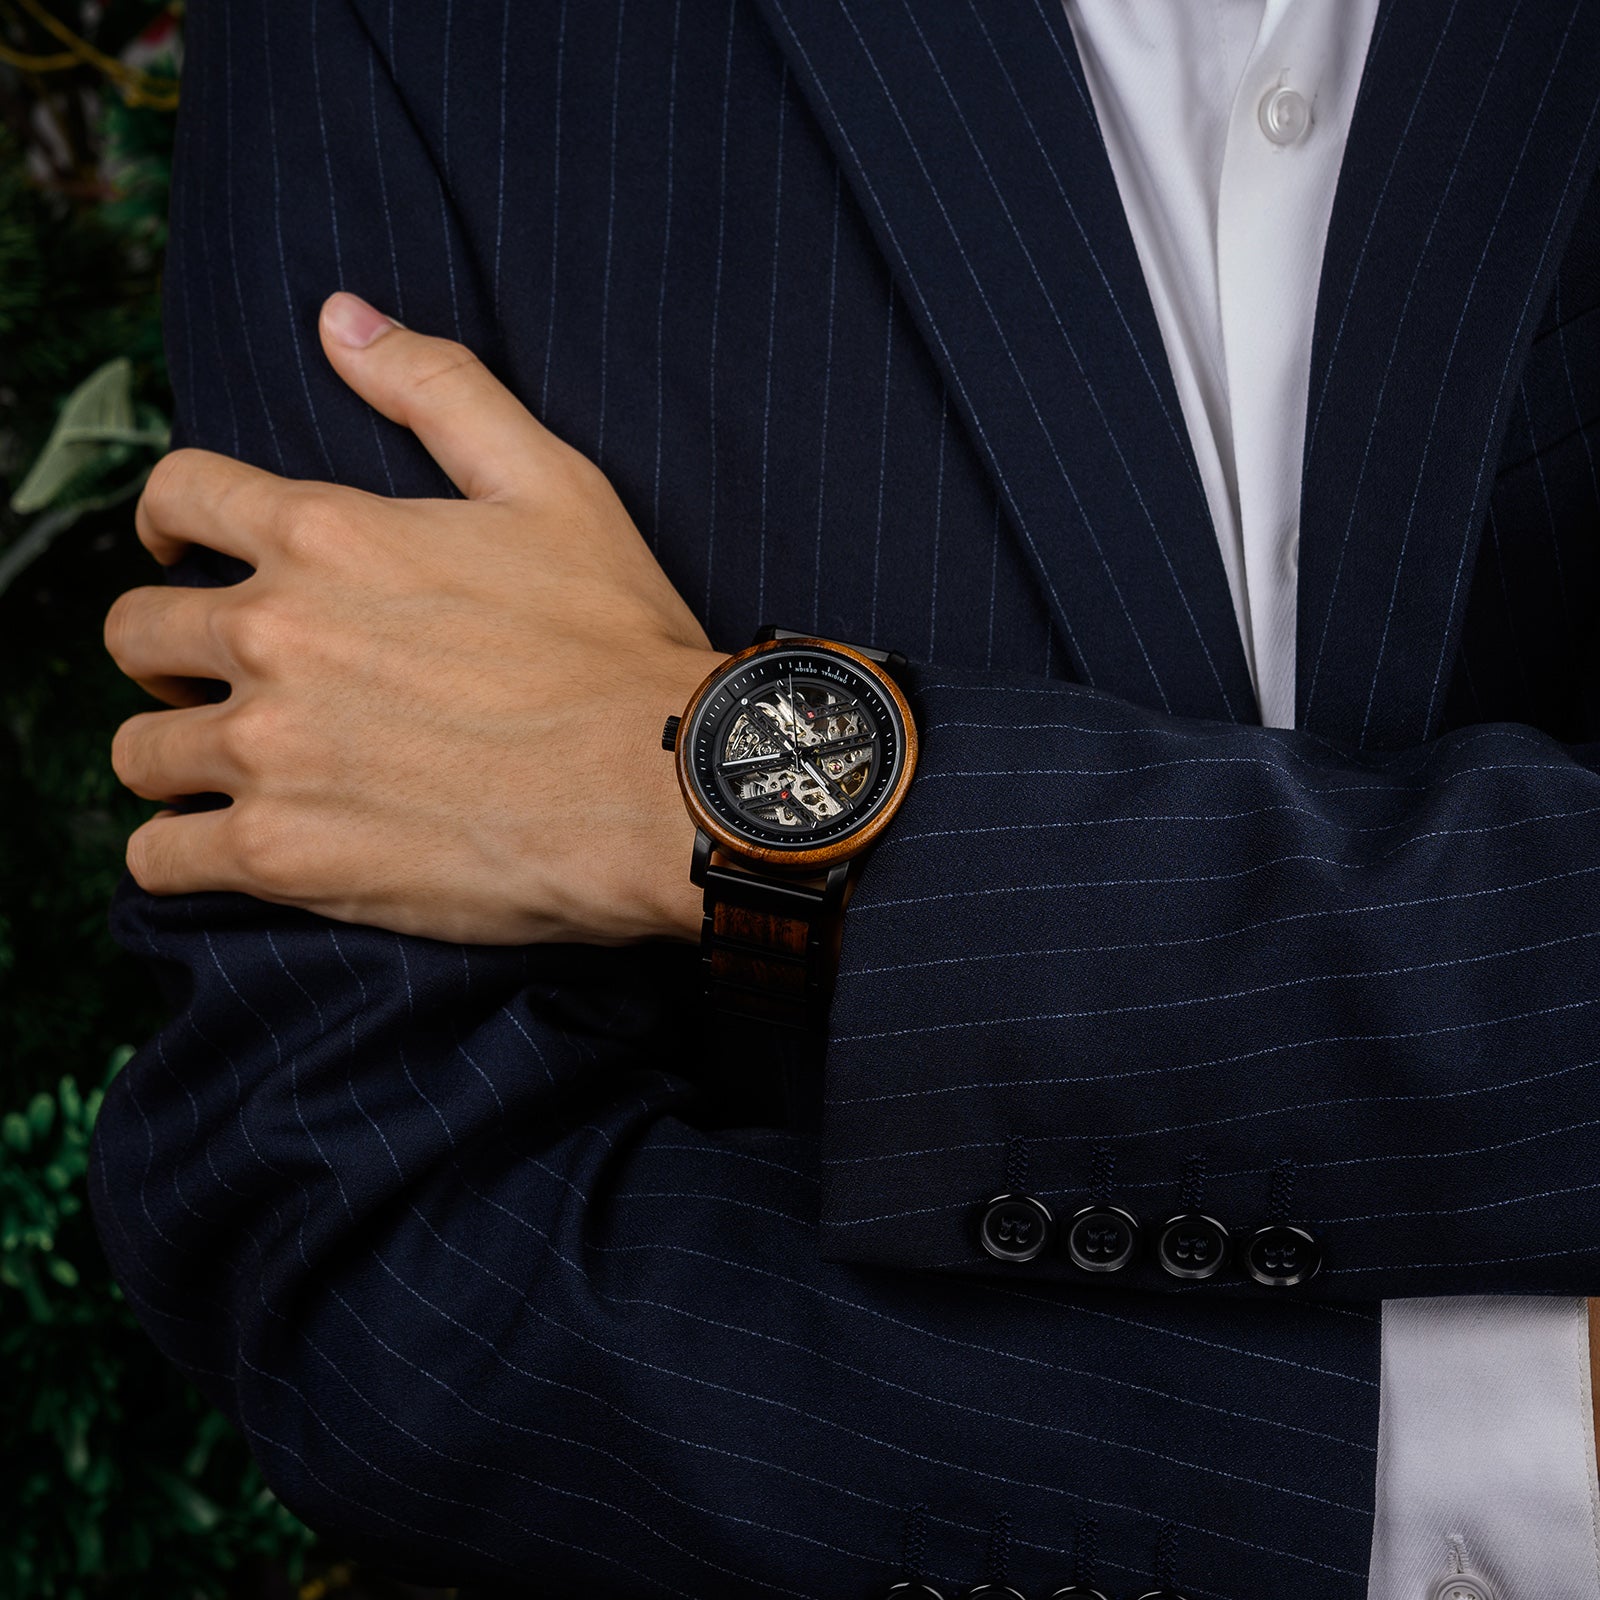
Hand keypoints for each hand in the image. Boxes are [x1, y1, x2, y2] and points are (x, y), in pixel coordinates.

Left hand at [106, 291, 722, 945]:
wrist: (658, 785)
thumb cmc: (613, 639)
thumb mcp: (551, 483)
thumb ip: (438, 387)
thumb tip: (339, 316)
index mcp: (325, 535)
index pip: (177, 498)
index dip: (171, 523)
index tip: (186, 553)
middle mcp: (273, 634)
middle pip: (138, 630)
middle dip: (168, 649)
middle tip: (217, 678)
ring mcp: (268, 750)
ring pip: (139, 749)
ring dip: (175, 753)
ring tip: (225, 772)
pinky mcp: (281, 856)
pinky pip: (159, 858)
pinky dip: (176, 854)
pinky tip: (216, 849)